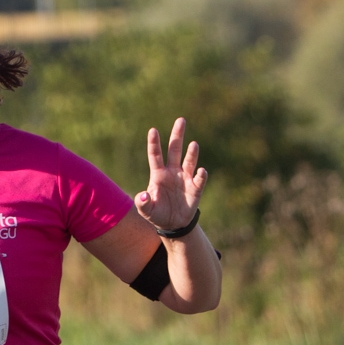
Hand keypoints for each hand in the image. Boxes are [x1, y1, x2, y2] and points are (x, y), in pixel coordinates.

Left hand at [136, 117, 208, 231]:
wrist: (173, 224)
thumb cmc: (157, 214)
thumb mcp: (146, 211)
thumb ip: (142, 203)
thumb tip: (143, 196)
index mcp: (158, 175)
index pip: (155, 156)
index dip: (154, 143)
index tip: (153, 130)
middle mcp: (172, 172)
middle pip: (174, 150)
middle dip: (177, 136)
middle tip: (181, 120)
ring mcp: (185, 178)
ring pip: (189, 161)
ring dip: (192, 153)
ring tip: (193, 144)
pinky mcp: (196, 188)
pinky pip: (199, 179)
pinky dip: (201, 175)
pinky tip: (201, 171)